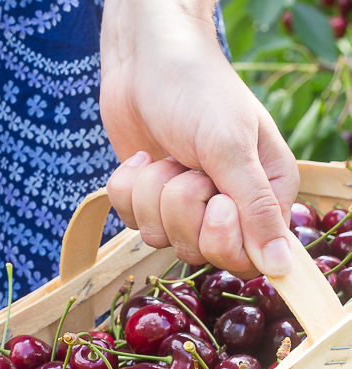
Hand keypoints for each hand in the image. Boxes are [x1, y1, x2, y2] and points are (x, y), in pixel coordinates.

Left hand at [100, 0, 298, 278]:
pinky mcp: (150, 203)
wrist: (144, 58)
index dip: (221, 235)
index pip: (245, 256)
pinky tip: (142, 158)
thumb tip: (281, 268)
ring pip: (160, 239)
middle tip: (187, 167)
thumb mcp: (231, 147)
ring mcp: (186, 208)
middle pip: (199, 251)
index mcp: (266, 195)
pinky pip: (130, 223)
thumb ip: (256, 209)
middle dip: (181, 207)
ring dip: (153, 192)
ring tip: (166, 155)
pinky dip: (129, 189)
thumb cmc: (197, 90)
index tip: (214, 198)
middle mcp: (229, 207)